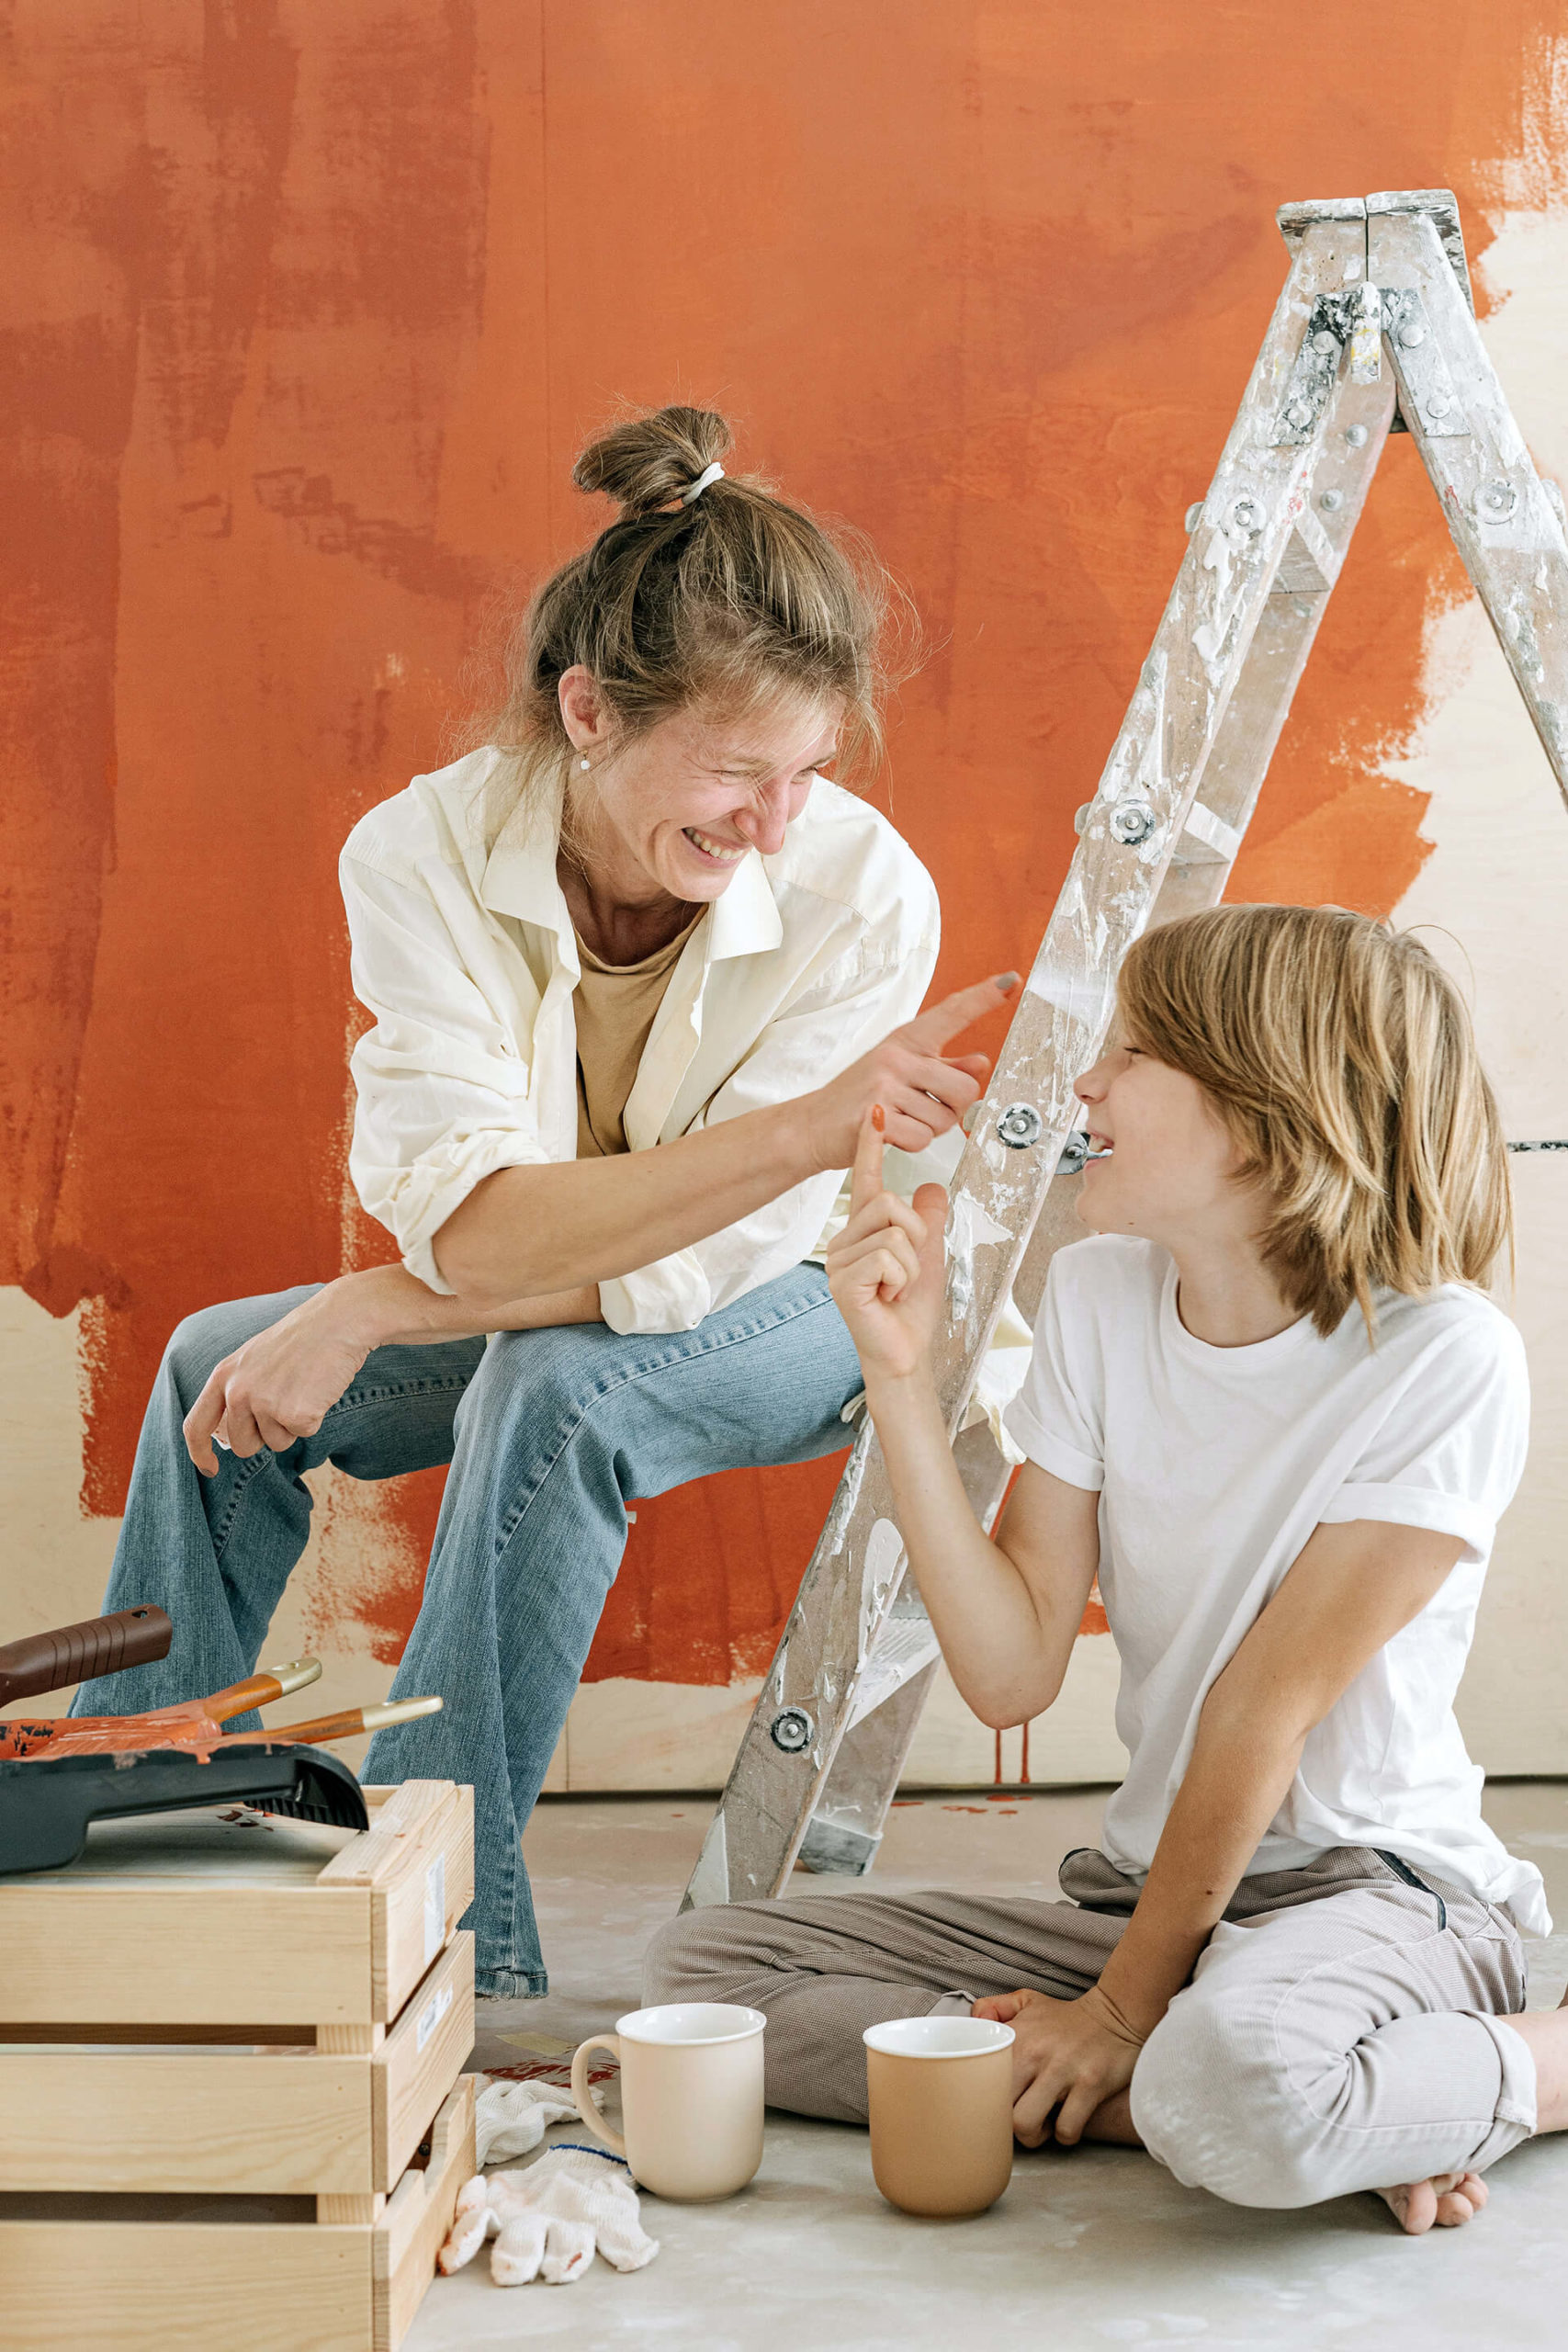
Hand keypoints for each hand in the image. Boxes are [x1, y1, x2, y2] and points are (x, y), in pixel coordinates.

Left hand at [183, 1283, 375, 1470]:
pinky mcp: (294, 1415)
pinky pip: (304, 1434)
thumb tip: (235, 1436)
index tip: (210, 1470)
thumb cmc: (301, 1339)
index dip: (200, 1453)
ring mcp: (265, 1403)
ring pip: (277, 1443)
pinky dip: (315, 1418)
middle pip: (243, 1445)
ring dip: (293, 1425)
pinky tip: (318, 1390)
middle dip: (265, 1436)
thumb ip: (237, 1391)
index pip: (196, 1426)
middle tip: (286, 1403)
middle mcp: (238, 1392)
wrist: (338, 1321)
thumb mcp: (253, 1359)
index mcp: (223, 1376)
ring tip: (304, 1388)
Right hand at [803, 973, 1017, 1171]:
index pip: (952, 1014)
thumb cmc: (860, 1097)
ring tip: (900, 1121)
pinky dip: (911, 1145)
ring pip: (944, 1120)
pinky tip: (890, 1135)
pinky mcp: (877, 1115)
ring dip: (928, 1130)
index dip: (984, 997)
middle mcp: (897, 1056)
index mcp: (906, 1041)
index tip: (1010, 980)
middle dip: (952, 1109)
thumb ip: (944, 1067)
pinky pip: (922, 1139)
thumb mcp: (901, 1073)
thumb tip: (981, 1062)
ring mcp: (885, 1084)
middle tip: (924, 1109)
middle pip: (964, 1089)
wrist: (812, 1124)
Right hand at [825, 1107, 948, 1380]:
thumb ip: (928, 1221)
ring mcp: (839, 1261)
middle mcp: (844, 1241)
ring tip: (897, 1288)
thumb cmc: (911, 1309)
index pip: (866, 1179)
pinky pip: (887, 1256)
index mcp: (863, 1230)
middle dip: (915, 1235)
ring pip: (893, 1231)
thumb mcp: (929, 1255)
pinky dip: (902, 1279)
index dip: (870, 1143)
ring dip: (911, 1265)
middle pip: (887, 1201)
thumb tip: (931, 1188)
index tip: (873, 1110)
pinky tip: (889, 1297)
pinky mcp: (843, 1281)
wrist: (905, 1352)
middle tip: (907, 1270)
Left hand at [973, 1983, 1146, 2146]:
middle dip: (1006, 2124)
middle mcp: (1034, 2053)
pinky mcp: (1090, 2085)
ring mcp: (1062, 2070)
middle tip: (1020, 2119)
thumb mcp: (1027, 2002)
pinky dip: (1065, 2135)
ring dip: (1033, 2135)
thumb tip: (972, 2023)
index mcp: (1015, 2037)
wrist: (1116, 2013)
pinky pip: (1067, 2129)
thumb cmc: (1066, 2017)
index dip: (983, 2100)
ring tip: (1043, 2125)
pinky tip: (1067, 2123)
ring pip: (1026, 2124)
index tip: (995, 2105)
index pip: (979, 2079)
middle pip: (998, 2108)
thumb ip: (993, 2009)